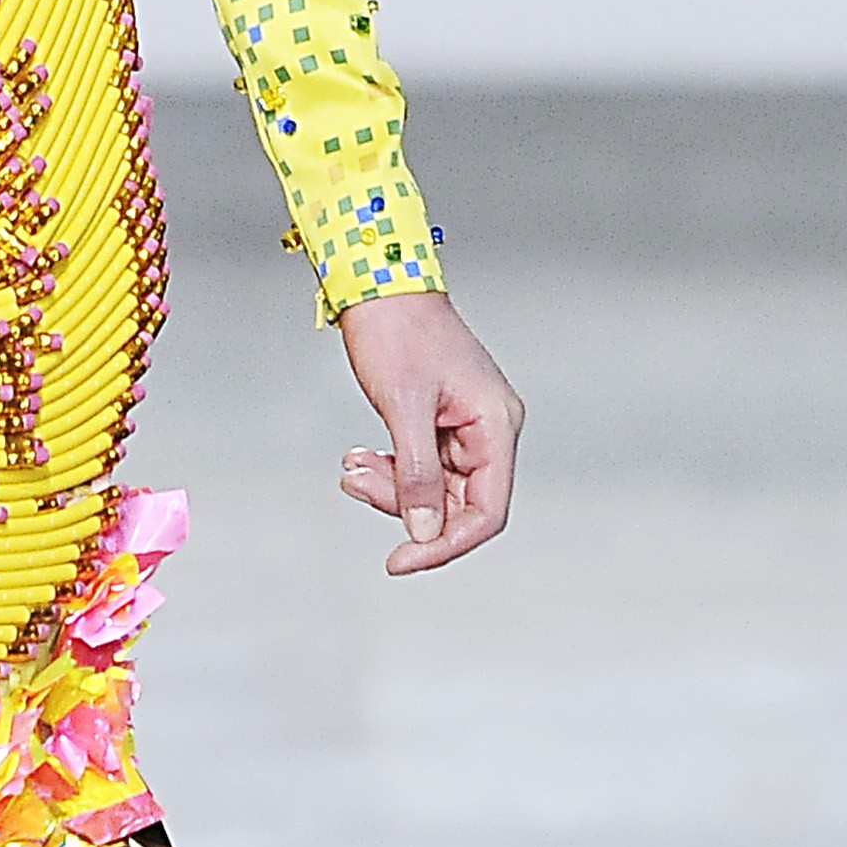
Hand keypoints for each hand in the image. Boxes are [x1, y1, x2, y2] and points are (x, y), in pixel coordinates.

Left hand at [335, 289, 521, 575]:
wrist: (380, 285)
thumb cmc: (397, 331)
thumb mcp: (403, 406)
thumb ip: (416, 473)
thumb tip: (423, 530)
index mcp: (496, 425)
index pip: (486, 510)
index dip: (445, 543)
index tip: (400, 560)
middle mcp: (488, 430)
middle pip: (456, 504)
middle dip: (402, 505)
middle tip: (355, 482)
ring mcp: (464, 427)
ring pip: (432, 489)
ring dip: (388, 488)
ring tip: (351, 466)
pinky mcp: (438, 423)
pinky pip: (419, 468)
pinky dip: (387, 471)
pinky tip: (358, 458)